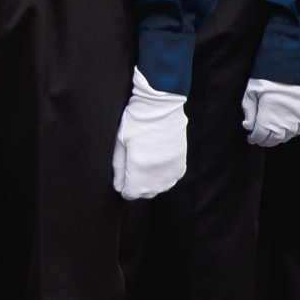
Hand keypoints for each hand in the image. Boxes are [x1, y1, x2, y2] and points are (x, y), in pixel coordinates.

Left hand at [112, 69, 189, 198]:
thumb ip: (119, 168)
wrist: (161, 106)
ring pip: (160, 188)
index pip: (130, 194)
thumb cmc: (137, 121)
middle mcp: (157, 175)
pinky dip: (164, 175)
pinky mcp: (181, 163)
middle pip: (145, 194)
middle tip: (133, 167)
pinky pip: (172, 179)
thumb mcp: (120, 143)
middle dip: (137, 186)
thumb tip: (118, 186)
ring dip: (152, 182)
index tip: (123, 177)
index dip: (124, 187)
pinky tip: (158, 161)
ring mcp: (171, 170)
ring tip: (147, 164)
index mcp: (139, 170)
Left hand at [241, 78, 299, 147]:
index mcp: (266, 119)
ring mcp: (295, 120)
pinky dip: (293, 132)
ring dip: (278, 138)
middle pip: (273, 140)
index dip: (254, 138)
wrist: (288, 68)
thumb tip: (248, 127)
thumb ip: (248, 112)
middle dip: (265, 140)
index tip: (251, 137)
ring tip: (273, 133)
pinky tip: (287, 128)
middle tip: (261, 138)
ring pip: (286, 137)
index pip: (260, 137)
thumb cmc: (266, 79)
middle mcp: (282, 123)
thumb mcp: (250, 94)